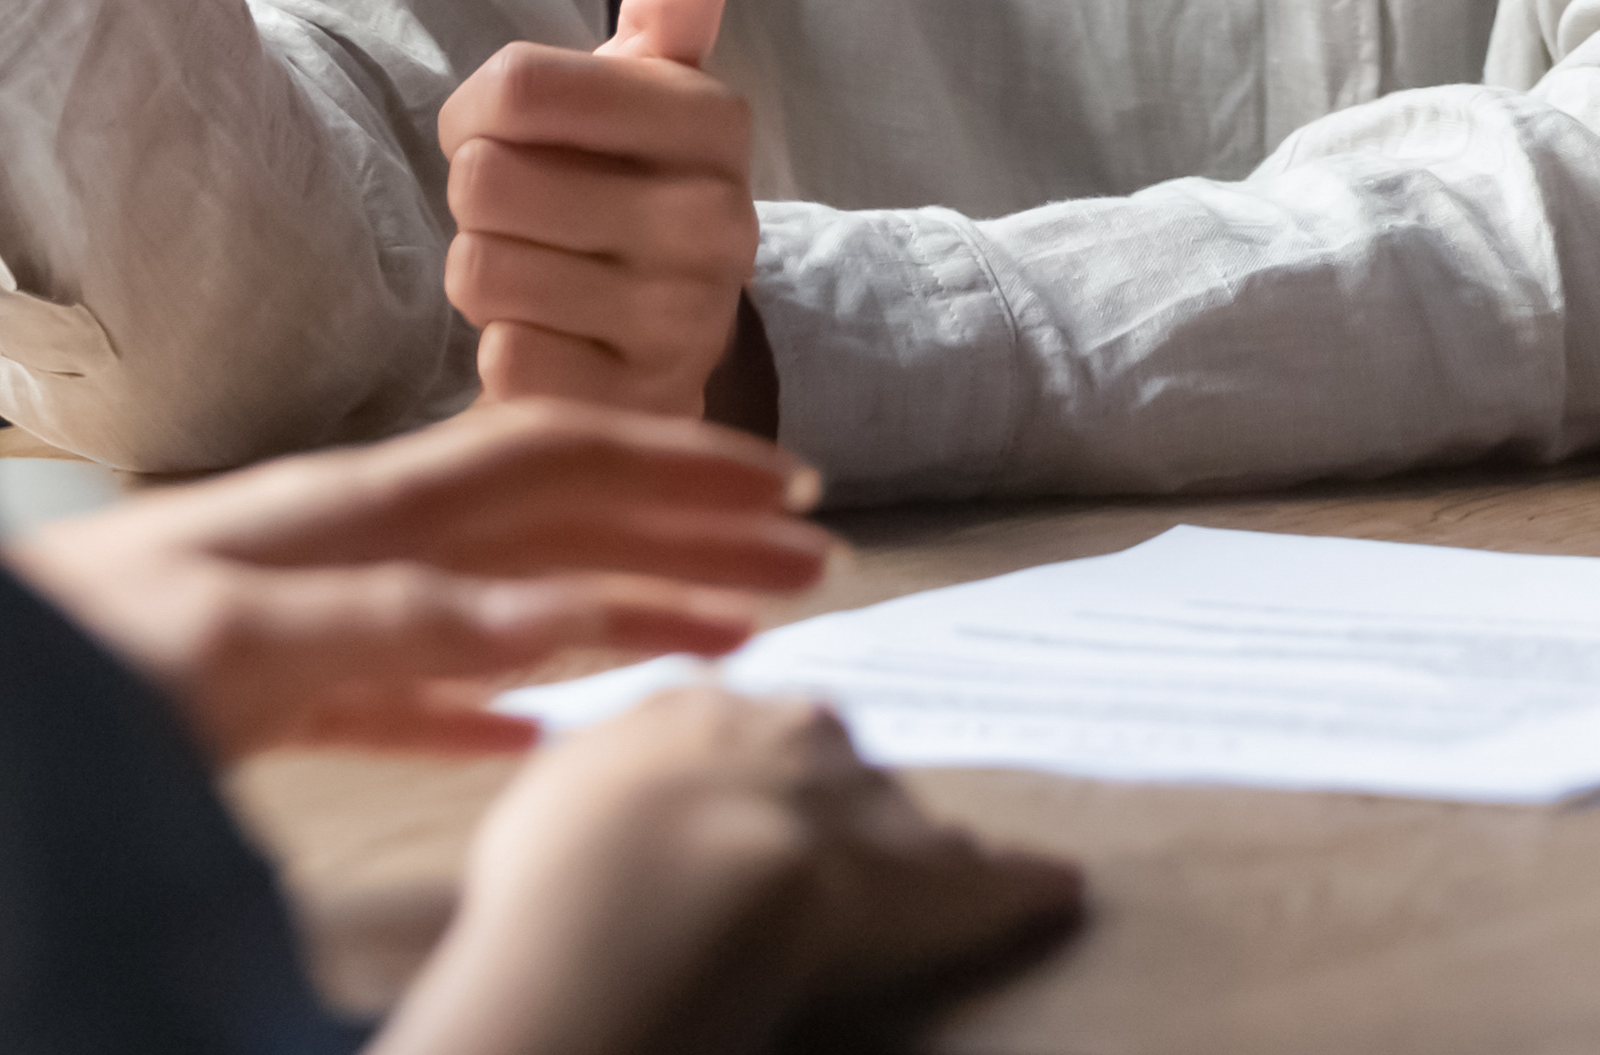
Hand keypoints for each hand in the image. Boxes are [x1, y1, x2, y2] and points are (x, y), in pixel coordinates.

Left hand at [1, 396, 830, 761]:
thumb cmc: (39, 679)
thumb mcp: (221, 656)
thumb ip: (387, 633)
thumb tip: (550, 625)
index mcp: (339, 521)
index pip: (548, 479)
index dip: (674, 486)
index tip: (786, 508)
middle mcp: (327, 546)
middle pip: (542, 516)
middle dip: (678, 525)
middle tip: (806, 556)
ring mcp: (290, 616)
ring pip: (494, 594)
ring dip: (617, 600)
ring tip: (718, 624)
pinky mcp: (248, 697)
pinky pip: (404, 686)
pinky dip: (492, 695)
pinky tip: (538, 728)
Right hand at [392, 691, 1080, 1054]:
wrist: (655, 893)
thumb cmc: (565, 863)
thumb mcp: (542, 803)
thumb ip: (585, 788)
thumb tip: (584, 807)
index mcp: (691, 705)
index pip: (722, 723)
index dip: (724, 773)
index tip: (719, 805)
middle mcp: (791, 727)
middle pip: (823, 756)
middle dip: (821, 799)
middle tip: (803, 856)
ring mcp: (871, 795)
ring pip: (900, 813)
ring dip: (904, 847)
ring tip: (910, 883)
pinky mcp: (942, 872)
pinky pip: (997, 874)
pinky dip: (1022, 884)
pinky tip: (1057, 886)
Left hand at [445, 0, 764, 424]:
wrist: (667, 352)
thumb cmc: (633, 198)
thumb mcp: (656, 103)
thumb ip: (670, 18)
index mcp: (713, 124)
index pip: (516, 86)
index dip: (475, 112)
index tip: (504, 137)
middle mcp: (716, 221)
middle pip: (484, 178)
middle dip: (480, 200)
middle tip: (525, 217)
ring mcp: (682, 321)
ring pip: (480, 269)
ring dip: (485, 275)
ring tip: (537, 277)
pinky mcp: (636, 406)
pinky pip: (502, 359)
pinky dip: (504, 352)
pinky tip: (550, 342)